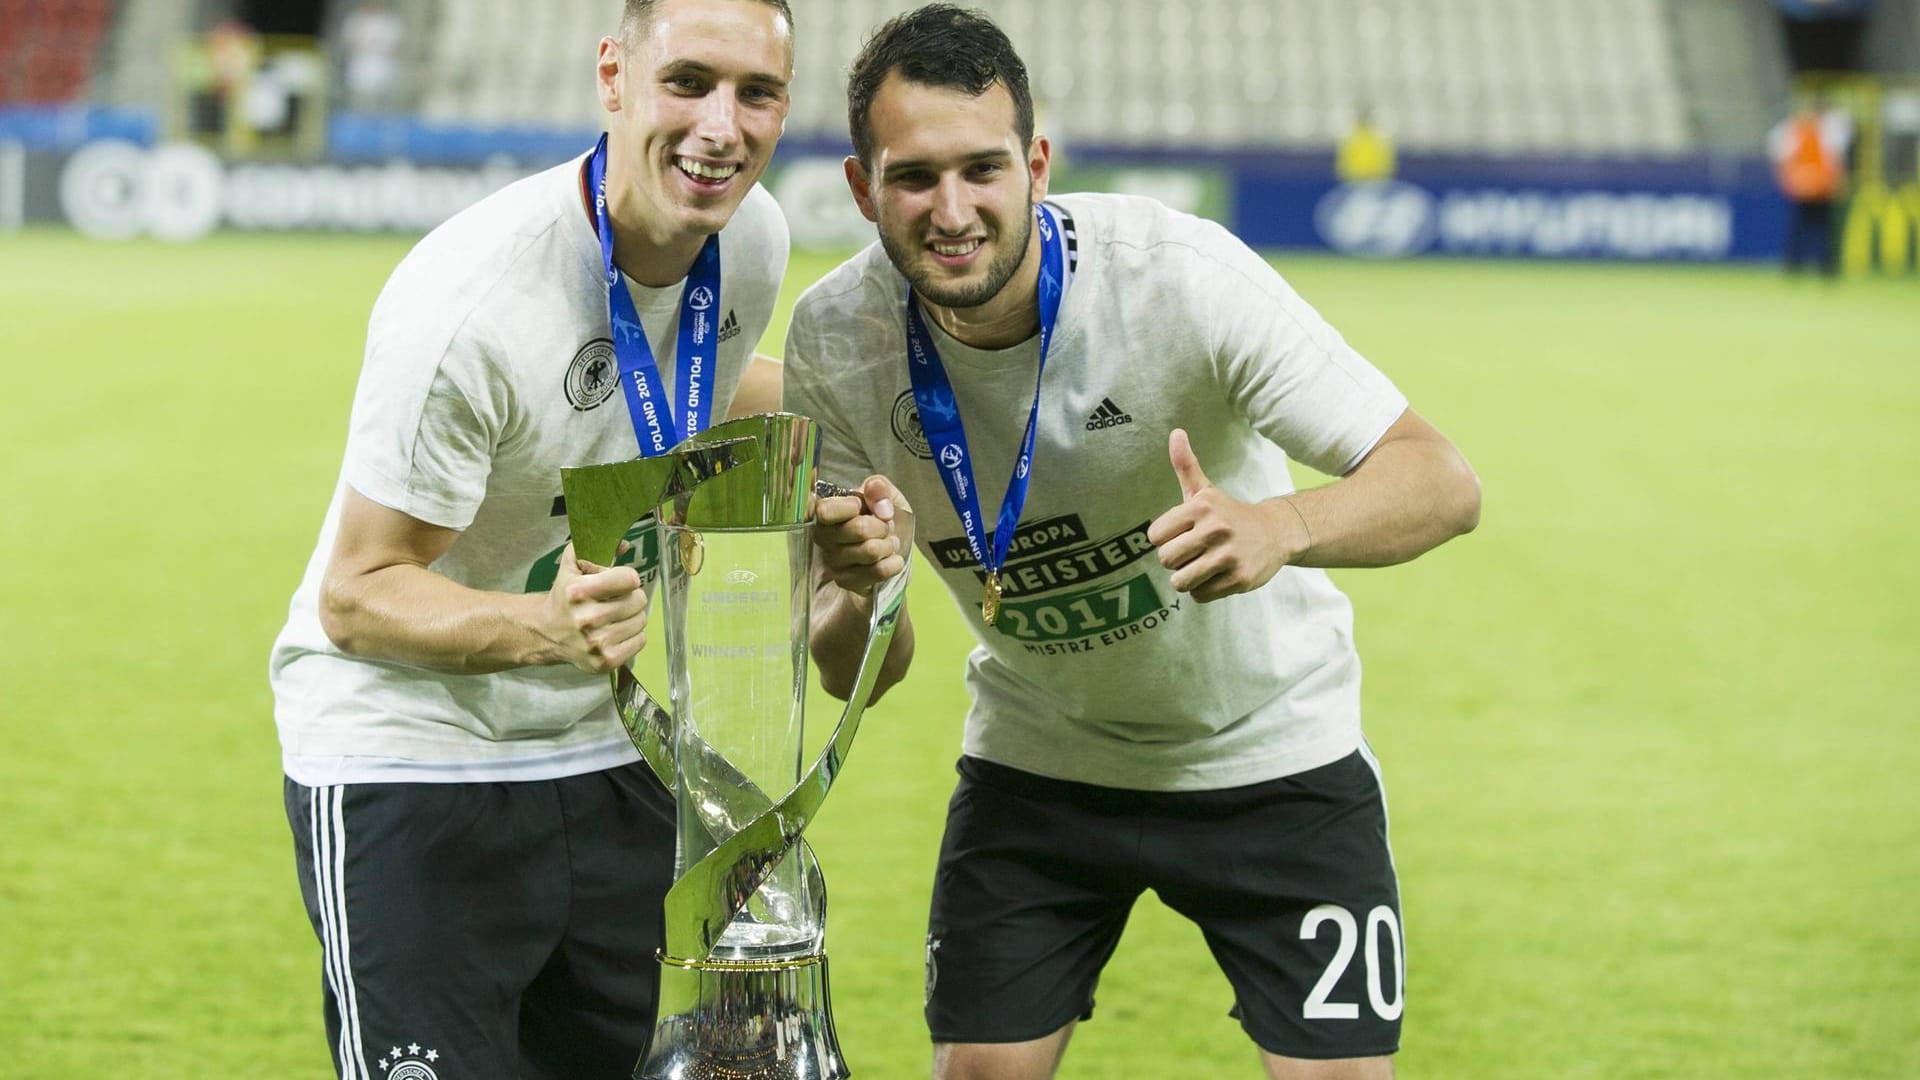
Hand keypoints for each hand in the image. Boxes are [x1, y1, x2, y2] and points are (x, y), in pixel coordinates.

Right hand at [539, 541, 648, 672]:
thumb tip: (624, 544)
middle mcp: (587, 619)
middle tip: (615, 600)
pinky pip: (640, 640)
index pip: (630, 579)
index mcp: (579, 592)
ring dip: (632, 616)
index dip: (627, 578)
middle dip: (630, 597)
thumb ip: (593, 547)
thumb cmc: (564, 596)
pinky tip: (617, 632)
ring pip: (641, 620)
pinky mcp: (605, 661)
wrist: (546, 632)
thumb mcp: (572, 566)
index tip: (619, 581)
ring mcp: (596, 643)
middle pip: (639, 600)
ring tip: (615, 616)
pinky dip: (633, 635)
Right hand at [815, 475, 911, 596]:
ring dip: (889, 545)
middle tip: (886, 527)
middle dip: (882, 526)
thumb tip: (875, 492)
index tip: (863, 506)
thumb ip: (879, 487)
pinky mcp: (846, 581)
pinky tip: (893, 559)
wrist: (896, 550)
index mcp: (827, 512)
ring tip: (889, 543)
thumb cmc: (885, 519)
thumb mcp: (887, 496)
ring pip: (870, 550)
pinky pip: (877, 571)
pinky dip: (893, 563)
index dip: (851, 507)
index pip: (824, 511)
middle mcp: (824, 537)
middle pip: (858, 529)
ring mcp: (833, 561)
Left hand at [1146, 429, 1304, 602]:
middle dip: (1176, 560)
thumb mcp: (1205, 490)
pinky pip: (1200, 595)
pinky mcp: (1238, 579)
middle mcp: (1215, 529)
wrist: (1276, 533)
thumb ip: (1185, 465)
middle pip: (1166, 560)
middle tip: (1195, 552)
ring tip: (1205, 566)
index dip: (1166, 539)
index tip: (1183, 534)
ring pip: (1180, 582)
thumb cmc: (1228, 514)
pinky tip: (1219, 575)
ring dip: (1188, 578)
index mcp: (1201, 506)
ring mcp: (1228, 555)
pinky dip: (1205, 590)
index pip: (1155, 536)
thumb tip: (1175, 432)